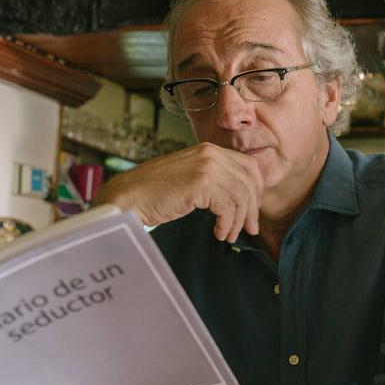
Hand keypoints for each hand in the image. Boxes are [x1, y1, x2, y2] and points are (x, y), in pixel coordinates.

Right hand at [94, 142, 263, 241]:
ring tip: (228, 234)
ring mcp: (206, 166)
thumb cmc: (156, 192)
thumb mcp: (191, 177)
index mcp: (210, 149)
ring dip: (238, 221)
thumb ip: (215, 179)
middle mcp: (211, 153)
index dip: (256, 190)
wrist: (128, 196)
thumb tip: (243, 197)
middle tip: (249, 229)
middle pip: (250, 182)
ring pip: (241, 196)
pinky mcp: (201, 183)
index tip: (251, 210)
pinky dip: (227, 224)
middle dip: (252, 208)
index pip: (250, 166)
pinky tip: (219, 233)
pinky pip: (228, 207)